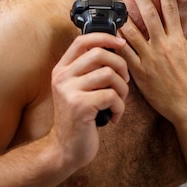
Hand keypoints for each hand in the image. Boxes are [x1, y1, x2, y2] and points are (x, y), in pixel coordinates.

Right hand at [49, 33, 129, 168]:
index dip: (105, 37)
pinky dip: (120, 107)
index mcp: (62, 69)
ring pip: (109, 74)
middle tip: (124, 83)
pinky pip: (112, 96)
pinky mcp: (80, 106)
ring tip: (118, 102)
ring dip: (123, 90)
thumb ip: (90, 70)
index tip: (121, 43)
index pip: (82, 41)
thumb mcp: (79, 90)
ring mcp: (69, 91)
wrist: (66, 149)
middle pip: (100, 54)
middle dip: (121, 66)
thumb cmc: (80, 118)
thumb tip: (116, 48)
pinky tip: (114, 117)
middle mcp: (62, 77)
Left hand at [118, 0, 186, 124]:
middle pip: (149, 13)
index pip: (171, 7)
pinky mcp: (139, 72)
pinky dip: (116, 43)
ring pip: (132, 32)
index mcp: (178, 39)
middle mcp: (163, 45)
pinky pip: (125, 54)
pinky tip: (108, 33)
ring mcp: (150, 58)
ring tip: (114, 3)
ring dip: (122, 16)